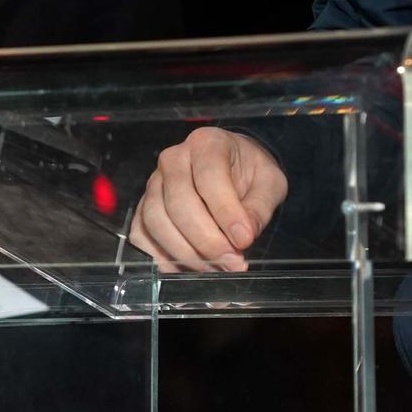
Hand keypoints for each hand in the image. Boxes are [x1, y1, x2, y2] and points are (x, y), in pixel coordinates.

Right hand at [130, 127, 288, 271]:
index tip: (244, 240)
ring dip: (185, 252)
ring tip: (214, 268)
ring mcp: (154, 182)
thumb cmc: (251, 174)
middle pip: (178, 201)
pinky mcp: (144, 206)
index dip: (226, 212)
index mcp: (207, 143)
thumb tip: (244, 236)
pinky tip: (188, 269)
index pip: (209, 176)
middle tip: (231, 262)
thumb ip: (260, 206)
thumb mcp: (270, 182)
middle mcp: (174, 158)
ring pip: (156, 220)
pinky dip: (161, 257)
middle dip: (205, 239)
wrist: (233, 169)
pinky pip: (141, 234)